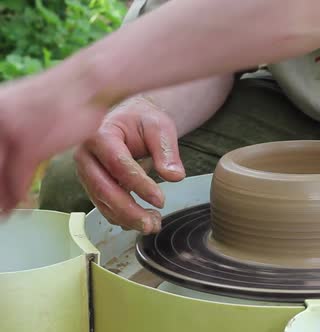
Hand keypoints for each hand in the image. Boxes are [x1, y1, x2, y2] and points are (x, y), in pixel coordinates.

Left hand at [0, 75, 106, 211]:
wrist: (89, 84)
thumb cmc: (64, 96)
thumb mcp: (26, 109)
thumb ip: (9, 128)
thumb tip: (5, 150)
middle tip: (1, 209)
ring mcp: (7, 132)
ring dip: (2, 200)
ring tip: (6, 214)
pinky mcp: (28, 146)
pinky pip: (15, 181)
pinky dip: (17, 198)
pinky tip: (21, 206)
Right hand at [74, 96, 185, 232]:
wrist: (128, 119)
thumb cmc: (142, 120)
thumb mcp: (159, 127)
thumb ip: (166, 151)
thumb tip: (175, 176)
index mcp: (99, 134)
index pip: (118, 164)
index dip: (139, 185)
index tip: (160, 200)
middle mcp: (86, 155)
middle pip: (103, 188)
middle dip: (128, 211)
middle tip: (152, 224)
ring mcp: (86, 172)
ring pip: (102, 202)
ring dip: (127, 218)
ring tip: (153, 224)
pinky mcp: (92, 184)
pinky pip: (104, 205)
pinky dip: (123, 217)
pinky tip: (144, 220)